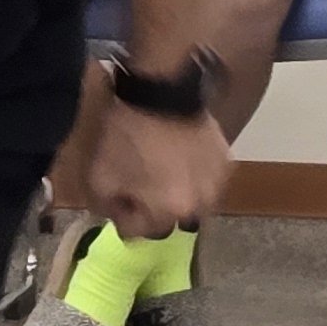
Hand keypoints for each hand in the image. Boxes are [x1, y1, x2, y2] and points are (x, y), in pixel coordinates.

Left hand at [84, 101, 226, 240]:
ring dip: (175, 194)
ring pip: (190, 202)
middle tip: (140, 183)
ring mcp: (217, 185)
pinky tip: (179, 156)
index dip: (122, 214)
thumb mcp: (99, 176)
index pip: (137, 233)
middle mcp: (199, 207)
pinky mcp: (226, 164)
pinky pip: (205, 181)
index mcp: (169, 214)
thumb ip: (106, 209)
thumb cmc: (128, 137)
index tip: (118, 196)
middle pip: (167, 220)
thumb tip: (120, 217)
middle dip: (152, 208)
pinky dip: (193, 176)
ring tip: (161, 168)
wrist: (162, 92)